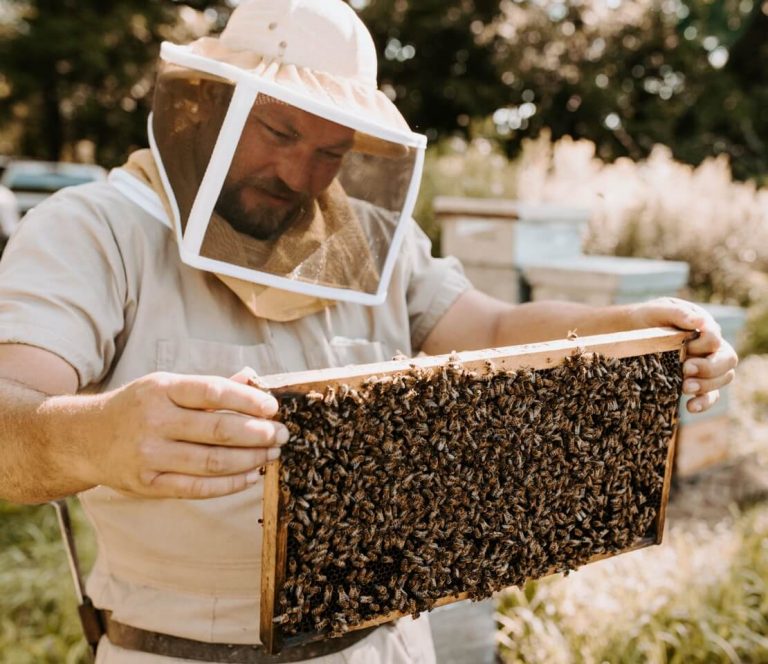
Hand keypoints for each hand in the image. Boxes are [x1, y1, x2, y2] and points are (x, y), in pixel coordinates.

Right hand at [79, 367, 286, 498]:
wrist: (84, 438)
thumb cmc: (137, 407)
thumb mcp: (165, 386)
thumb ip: (209, 387)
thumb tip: (253, 382)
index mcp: (161, 389)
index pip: (213, 392)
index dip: (248, 401)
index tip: (273, 408)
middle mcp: (154, 421)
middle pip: (218, 430)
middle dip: (258, 433)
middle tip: (283, 435)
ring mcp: (150, 455)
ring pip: (212, 461)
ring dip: (251, 459)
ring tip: (273, 454)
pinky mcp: (148, 484)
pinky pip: (197, 487)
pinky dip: (229, 483)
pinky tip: (251, 475)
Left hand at [626, 297, 737, 413]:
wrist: (633, 331)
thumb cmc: (650, 317)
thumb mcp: (660, 310)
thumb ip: (679, 314)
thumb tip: (700, 322)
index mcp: (705, 328)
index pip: (715, 339)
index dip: (704, 346)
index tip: (686, 349)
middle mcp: (710, 348)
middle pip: (727, 360)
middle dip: (709, 368)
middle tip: (686, 370)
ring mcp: (705, 366)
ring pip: (722, 378)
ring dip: (707, 385)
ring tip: (685, 388)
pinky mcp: (696, 382)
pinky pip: (710, 396)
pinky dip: (704, 402)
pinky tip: (690, 406)